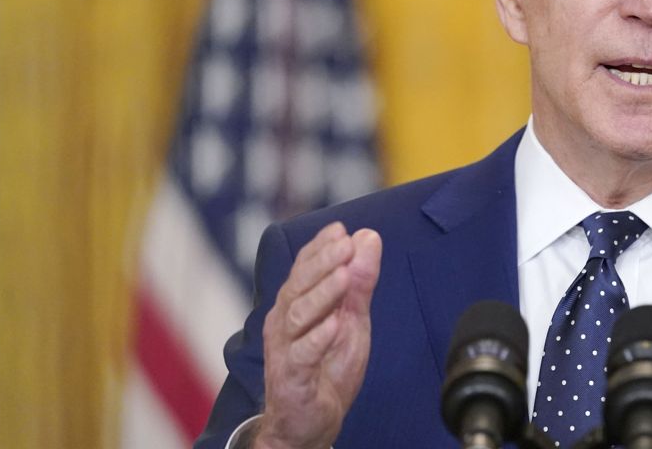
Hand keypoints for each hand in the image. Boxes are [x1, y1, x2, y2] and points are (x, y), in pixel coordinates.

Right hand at [255, 222, 382, 448]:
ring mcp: (284, 349)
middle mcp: (284, 322)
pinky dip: (318, 338)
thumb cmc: (325, 368)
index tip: (340, 229)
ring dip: (322, 294)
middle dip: (322, 262)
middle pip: (298, 285)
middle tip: (345, 244)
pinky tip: (334, 324)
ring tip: (343, 276)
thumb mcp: (352, 320)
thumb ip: (359, 282)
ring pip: (297, 315)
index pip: (303, 267)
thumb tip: (367, 238)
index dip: (320, 247)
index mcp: (295, 304)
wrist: (309, 423)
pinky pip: (301, 355)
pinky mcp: (291, 378)